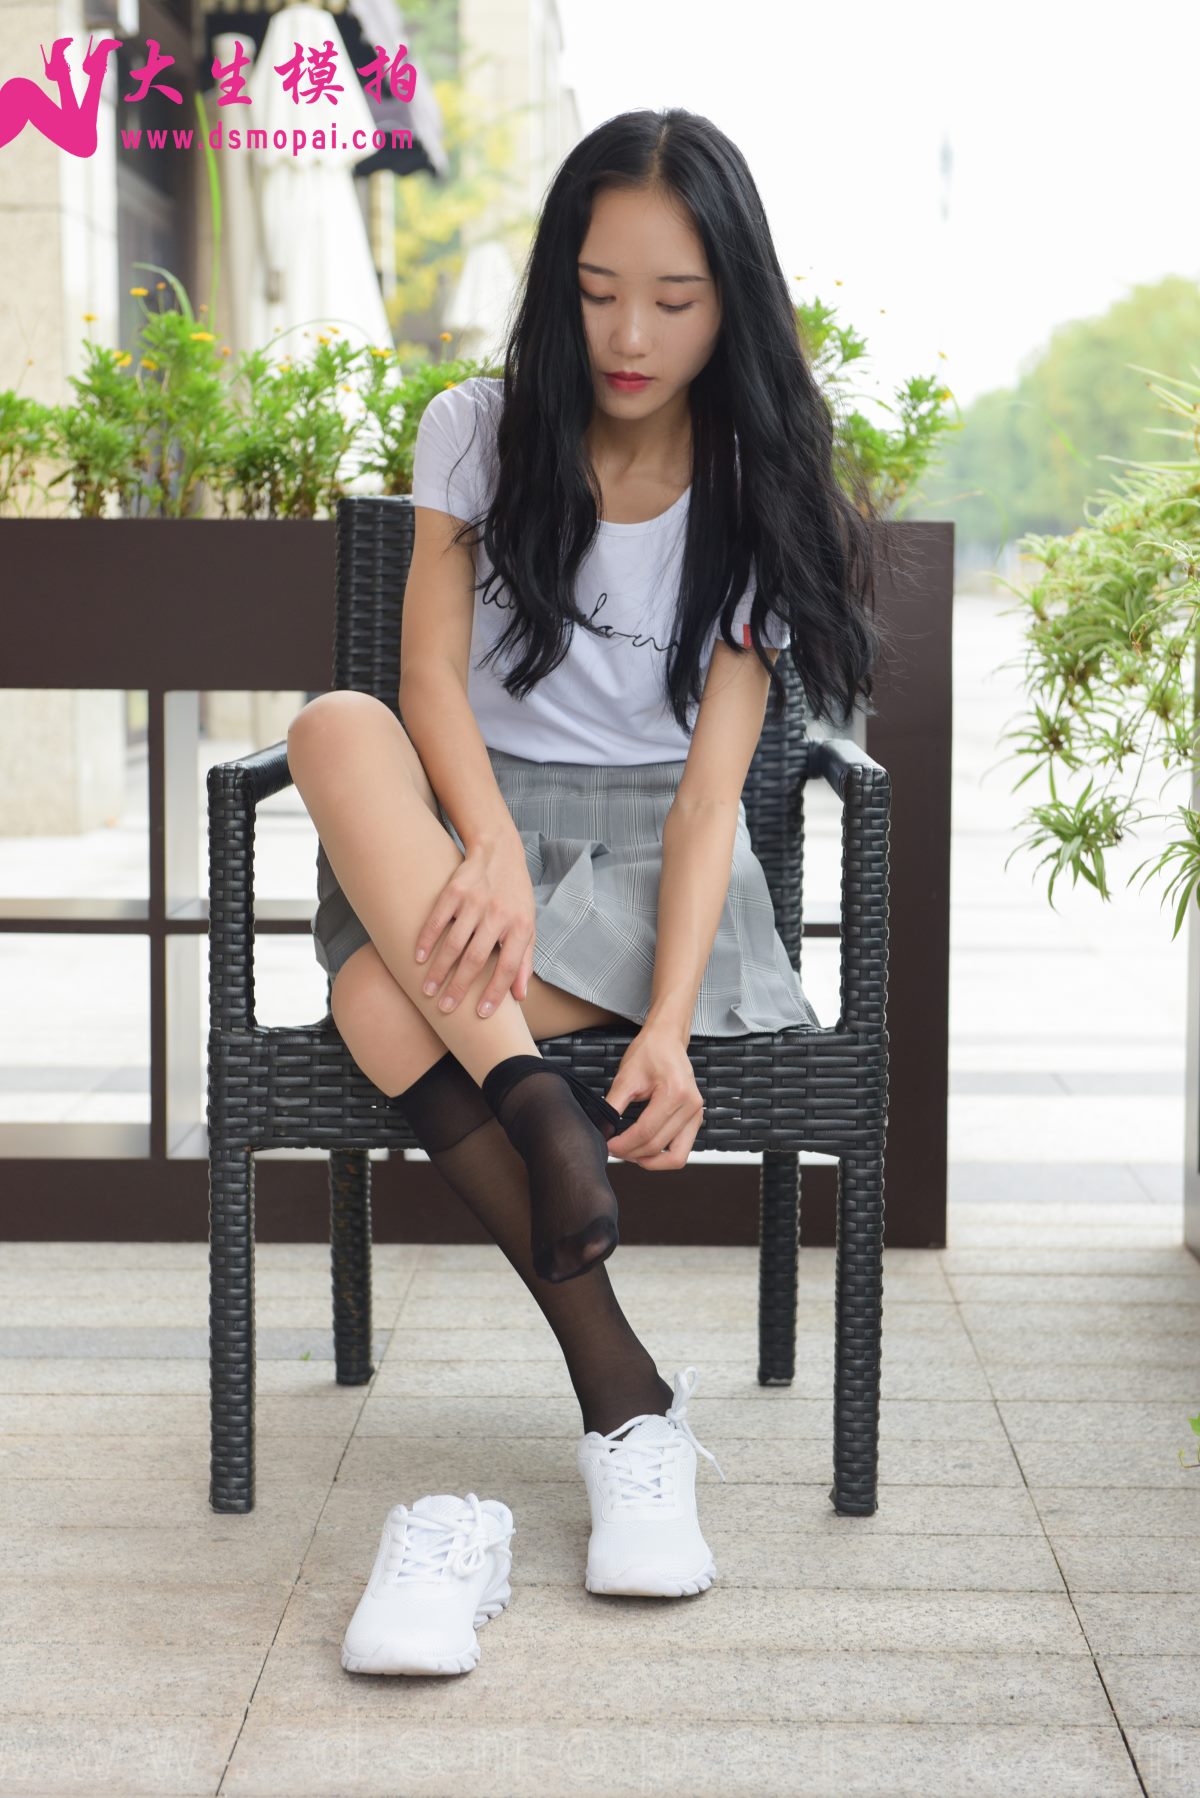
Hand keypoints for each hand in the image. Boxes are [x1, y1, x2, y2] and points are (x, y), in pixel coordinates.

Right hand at [413, 833, 535, 1017]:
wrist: (500, 852)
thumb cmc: (515, 897)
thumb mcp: (528, 926)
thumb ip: (524, 961)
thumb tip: (520, 997)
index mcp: (521, 926)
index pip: (508, 967)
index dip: (495, 992)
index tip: (481, 1014)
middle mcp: (499, 914)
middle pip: (477, 958)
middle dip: (460, 987)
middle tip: (445, 1008)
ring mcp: (476, 901)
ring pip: (455, 942)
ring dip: (439, 969)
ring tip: (427, 989)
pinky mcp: (456, 890)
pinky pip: (438, 919)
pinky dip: (426, 940)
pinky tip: (417, 958)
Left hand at [602, 1023, 703, 1170]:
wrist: (667, 1040)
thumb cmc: (649, 1052)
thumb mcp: (625, 1078)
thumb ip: (612, 1106)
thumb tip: (601, 1129)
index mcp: (676, 1093)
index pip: (646, 1132)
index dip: (624, 1145)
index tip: (608, 1145)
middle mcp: (692, 1107)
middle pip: (658, 1146)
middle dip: (632, 1153)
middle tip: (613, 1149)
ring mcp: (697, 1115)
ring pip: (675, 1157)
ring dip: (649, 1160)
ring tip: (629, 1152)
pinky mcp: (696, 1120)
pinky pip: (681, 1150)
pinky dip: (662, 1155)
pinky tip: (643, 1148)